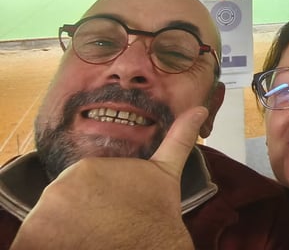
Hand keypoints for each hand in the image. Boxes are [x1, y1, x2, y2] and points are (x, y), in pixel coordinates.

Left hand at [10, 107, 207, 249]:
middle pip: (63, 203)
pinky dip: (49, 244)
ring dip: (64, 233)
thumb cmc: (157, 220)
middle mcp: (66, 181)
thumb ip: (178, 139)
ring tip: (92, 239)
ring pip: (49, 222)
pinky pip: (33, 240)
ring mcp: (50, 207)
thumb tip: (199, 108)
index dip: (93, 201)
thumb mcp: (166, 174)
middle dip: (79, 217)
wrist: (152, 245)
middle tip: (104, 229)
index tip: (108, 211)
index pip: (80, 186)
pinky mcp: (37, 233)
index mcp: (91, 166)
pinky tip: (75, 245)